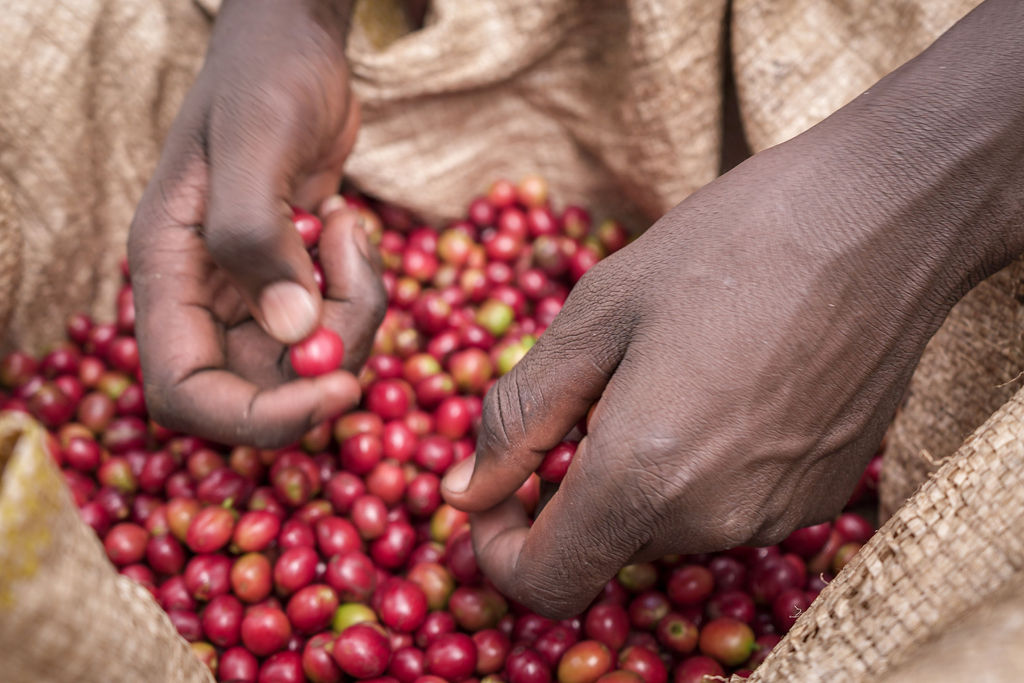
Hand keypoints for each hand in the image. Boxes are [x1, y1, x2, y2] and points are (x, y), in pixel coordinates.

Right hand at [128, 0, 383, 446]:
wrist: (295, 49)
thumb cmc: (263, 79)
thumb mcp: (256, 144)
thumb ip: (258, 238)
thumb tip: (294, 332)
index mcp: (168, 276)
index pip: (186, 393)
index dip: (258, 416)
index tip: (335, 388)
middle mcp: (205, 299)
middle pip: (264, 387)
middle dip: (327, 356)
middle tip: (357, 278)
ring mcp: (254, 294)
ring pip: (312, 359)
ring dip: (354, 311)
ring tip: (351, 230)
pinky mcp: (298, 281)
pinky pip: (339, 323)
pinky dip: (362, 290)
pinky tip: (351, 226)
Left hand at [442, 15, 1023, 612]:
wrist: (885, 217)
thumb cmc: (731, 243)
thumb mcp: (595, 313)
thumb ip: (519, 417)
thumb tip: (465, 492)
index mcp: (645, 472)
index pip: (544, 580)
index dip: (498, 547)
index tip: (495, 488)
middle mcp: (714, 517)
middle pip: (603, 541)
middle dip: (574, 480)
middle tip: (596, 383)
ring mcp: (777, 513)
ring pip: (665, 520)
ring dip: (640, 466)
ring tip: (671, 367)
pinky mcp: (821, 494)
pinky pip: (725, 503)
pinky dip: (699, 463)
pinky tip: (725, 383)